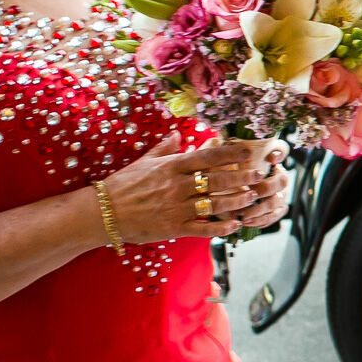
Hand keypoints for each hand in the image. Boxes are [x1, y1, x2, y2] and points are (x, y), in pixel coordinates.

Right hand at [98, 135, 275, 242]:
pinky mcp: (174, 227)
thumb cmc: (123, 185)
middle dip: (242, 178)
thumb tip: (178, 134)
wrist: (103, 212)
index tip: (248, 153)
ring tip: (252, 198)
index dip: (230, 155)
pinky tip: (235, 225)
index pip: (206, 157)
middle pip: (217, 180)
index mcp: (171, 167)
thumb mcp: (144, 162)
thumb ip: (164, 149)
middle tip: (259, 176)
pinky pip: (204, 227)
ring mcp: (176, 207)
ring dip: (237, 201)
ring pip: (215, 203)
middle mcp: (177, 186)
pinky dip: (221, 227)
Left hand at [215, 140, 290, 231]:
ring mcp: (279, 193)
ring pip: (278, 201)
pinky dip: (260, 219)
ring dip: (260, 208)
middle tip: (252, 192)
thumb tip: (219, 143)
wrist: (219, 199)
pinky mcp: (275, 210)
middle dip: (267, 187)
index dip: (280, 154)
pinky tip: (246, 221)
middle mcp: (277, 175)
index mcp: (267, 159)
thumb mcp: (217, 162)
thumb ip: (220, 152)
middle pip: (283, 180)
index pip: (281, 150)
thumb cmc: (219, 176)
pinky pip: (274, 215)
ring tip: (243, 214)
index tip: (270, 158)